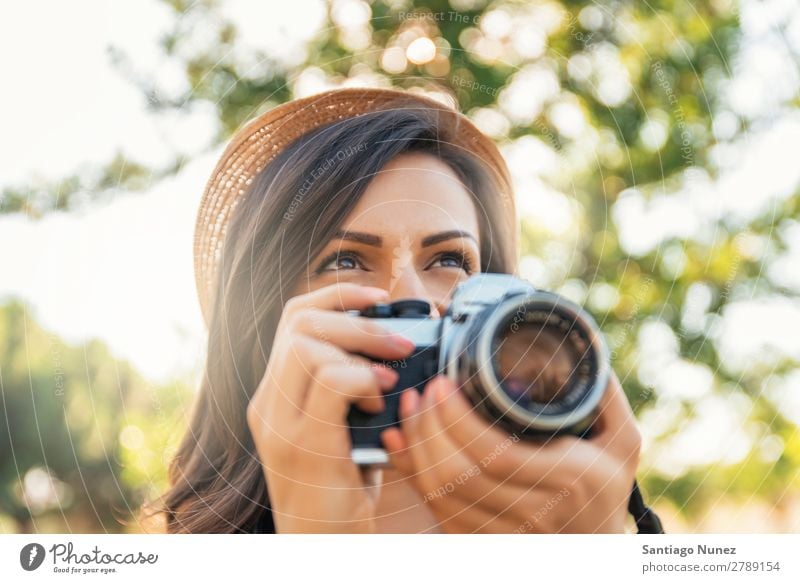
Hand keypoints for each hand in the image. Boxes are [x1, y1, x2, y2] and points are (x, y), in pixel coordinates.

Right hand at [246, 283, 415, 532]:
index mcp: (274, 395)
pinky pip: (330, 382)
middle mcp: (267, 405)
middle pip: (298, 324)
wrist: (325, 547)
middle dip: (356, 320)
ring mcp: (279, 425)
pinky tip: (382, 400)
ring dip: (360, 351)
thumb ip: (349, 391)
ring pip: (307, 346)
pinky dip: (364, 380)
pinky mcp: (302, 445)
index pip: (292, 319)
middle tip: (399, 342)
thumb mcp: (341, 431)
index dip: (335, 296)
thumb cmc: (341, 491)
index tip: (377, 298)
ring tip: (389, 380)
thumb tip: (392, 350)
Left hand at [381, 371, 641, 532]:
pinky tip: (404, 442)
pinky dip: (413, 473)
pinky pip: (436, 510)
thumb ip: (603, 394)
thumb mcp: (622, 440)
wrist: (598, 547)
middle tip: (422, 390)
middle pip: (459, 475)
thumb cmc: (605, 486)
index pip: (497, 454)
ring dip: (416, 447)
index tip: (443, 384)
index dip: (459, 420)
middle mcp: (533, 512)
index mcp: (566, 479)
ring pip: (440, 494)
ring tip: (411, 408)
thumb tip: (585, 343)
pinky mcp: (480, 541)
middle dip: (429, 427)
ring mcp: (504, 533)